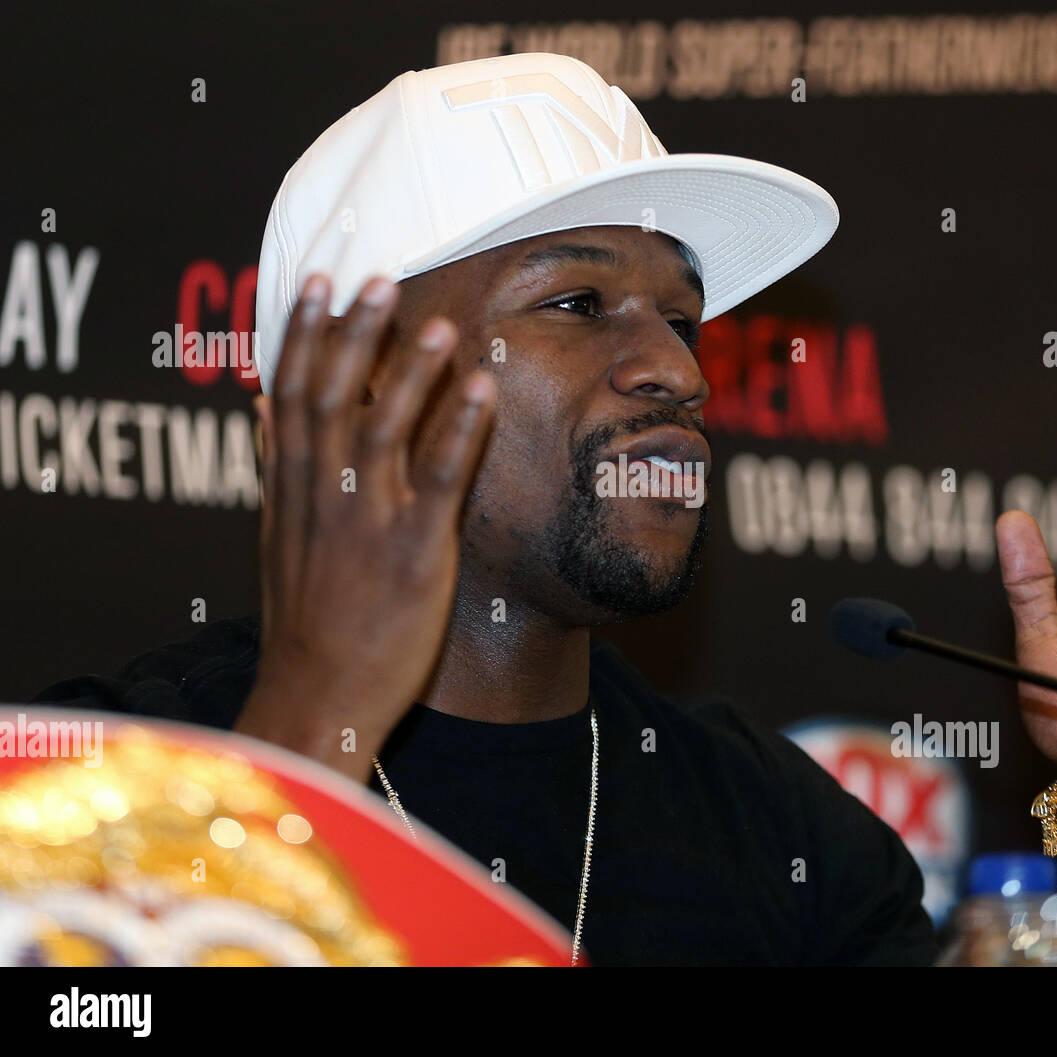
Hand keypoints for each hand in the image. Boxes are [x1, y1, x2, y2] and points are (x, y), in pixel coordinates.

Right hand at [235, 274, 495, 781]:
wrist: (316, 698)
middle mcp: (324, 494)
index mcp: (293, 489)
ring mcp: (367, 520)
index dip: (306, 333)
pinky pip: (438, 478)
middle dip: (354, 333)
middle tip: (376, 277)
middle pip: (333, 396)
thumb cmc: (306, 623)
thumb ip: (277, 466)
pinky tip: (483, 389)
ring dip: (410, 369)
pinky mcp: (413, 551)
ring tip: (438, 320)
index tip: (320, 281)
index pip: (294, 393)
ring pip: (384, 428)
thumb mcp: (278, 538)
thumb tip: (264, 406)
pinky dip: (460, 428)